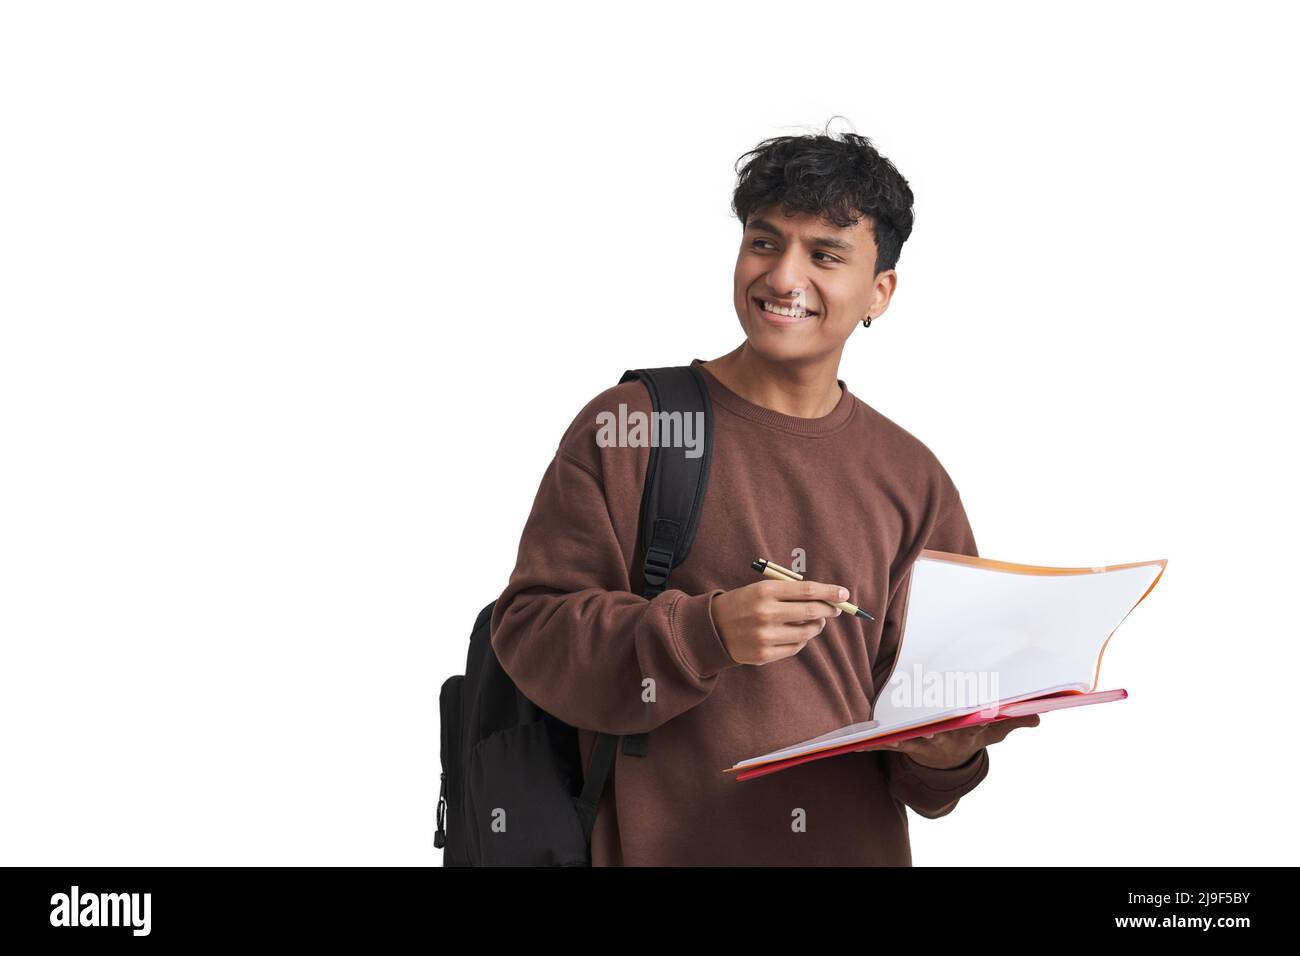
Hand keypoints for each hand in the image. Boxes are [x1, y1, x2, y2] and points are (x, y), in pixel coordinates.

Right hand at [711, 578, 847, 665]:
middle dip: (828, 610)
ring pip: (806, 632)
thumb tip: (824, 598)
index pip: (807, 590)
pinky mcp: (764, 654)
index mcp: (765, 591)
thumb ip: (789, 592)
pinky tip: (798, 634)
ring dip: (816, 627)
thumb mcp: (761, 589)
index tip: (844, 594)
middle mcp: (766, 613)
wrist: (713, 628)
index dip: (829, 592)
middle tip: (835, 609)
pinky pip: (795, 647)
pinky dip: (802, 640)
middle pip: (811, 611)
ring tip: (815, 622)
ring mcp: (765, 636)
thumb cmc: (743, 604)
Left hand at [879, 714, 1040, 768]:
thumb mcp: (992, 731)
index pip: (967, 724)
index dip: (968, 721)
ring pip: (909, 739)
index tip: (972, 717)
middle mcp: (943, 737)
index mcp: (964, 731)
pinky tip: (858, 743)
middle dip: (931, 730)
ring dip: (896, 738)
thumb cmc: (969, 735)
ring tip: (883, 736)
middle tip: (924, 729)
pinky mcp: (904, 745)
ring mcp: (923, 743)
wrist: (948, 760)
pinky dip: (873, 744)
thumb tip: (1038, 716)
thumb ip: (1011, 722)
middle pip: (936, 732)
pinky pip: (887, 745)